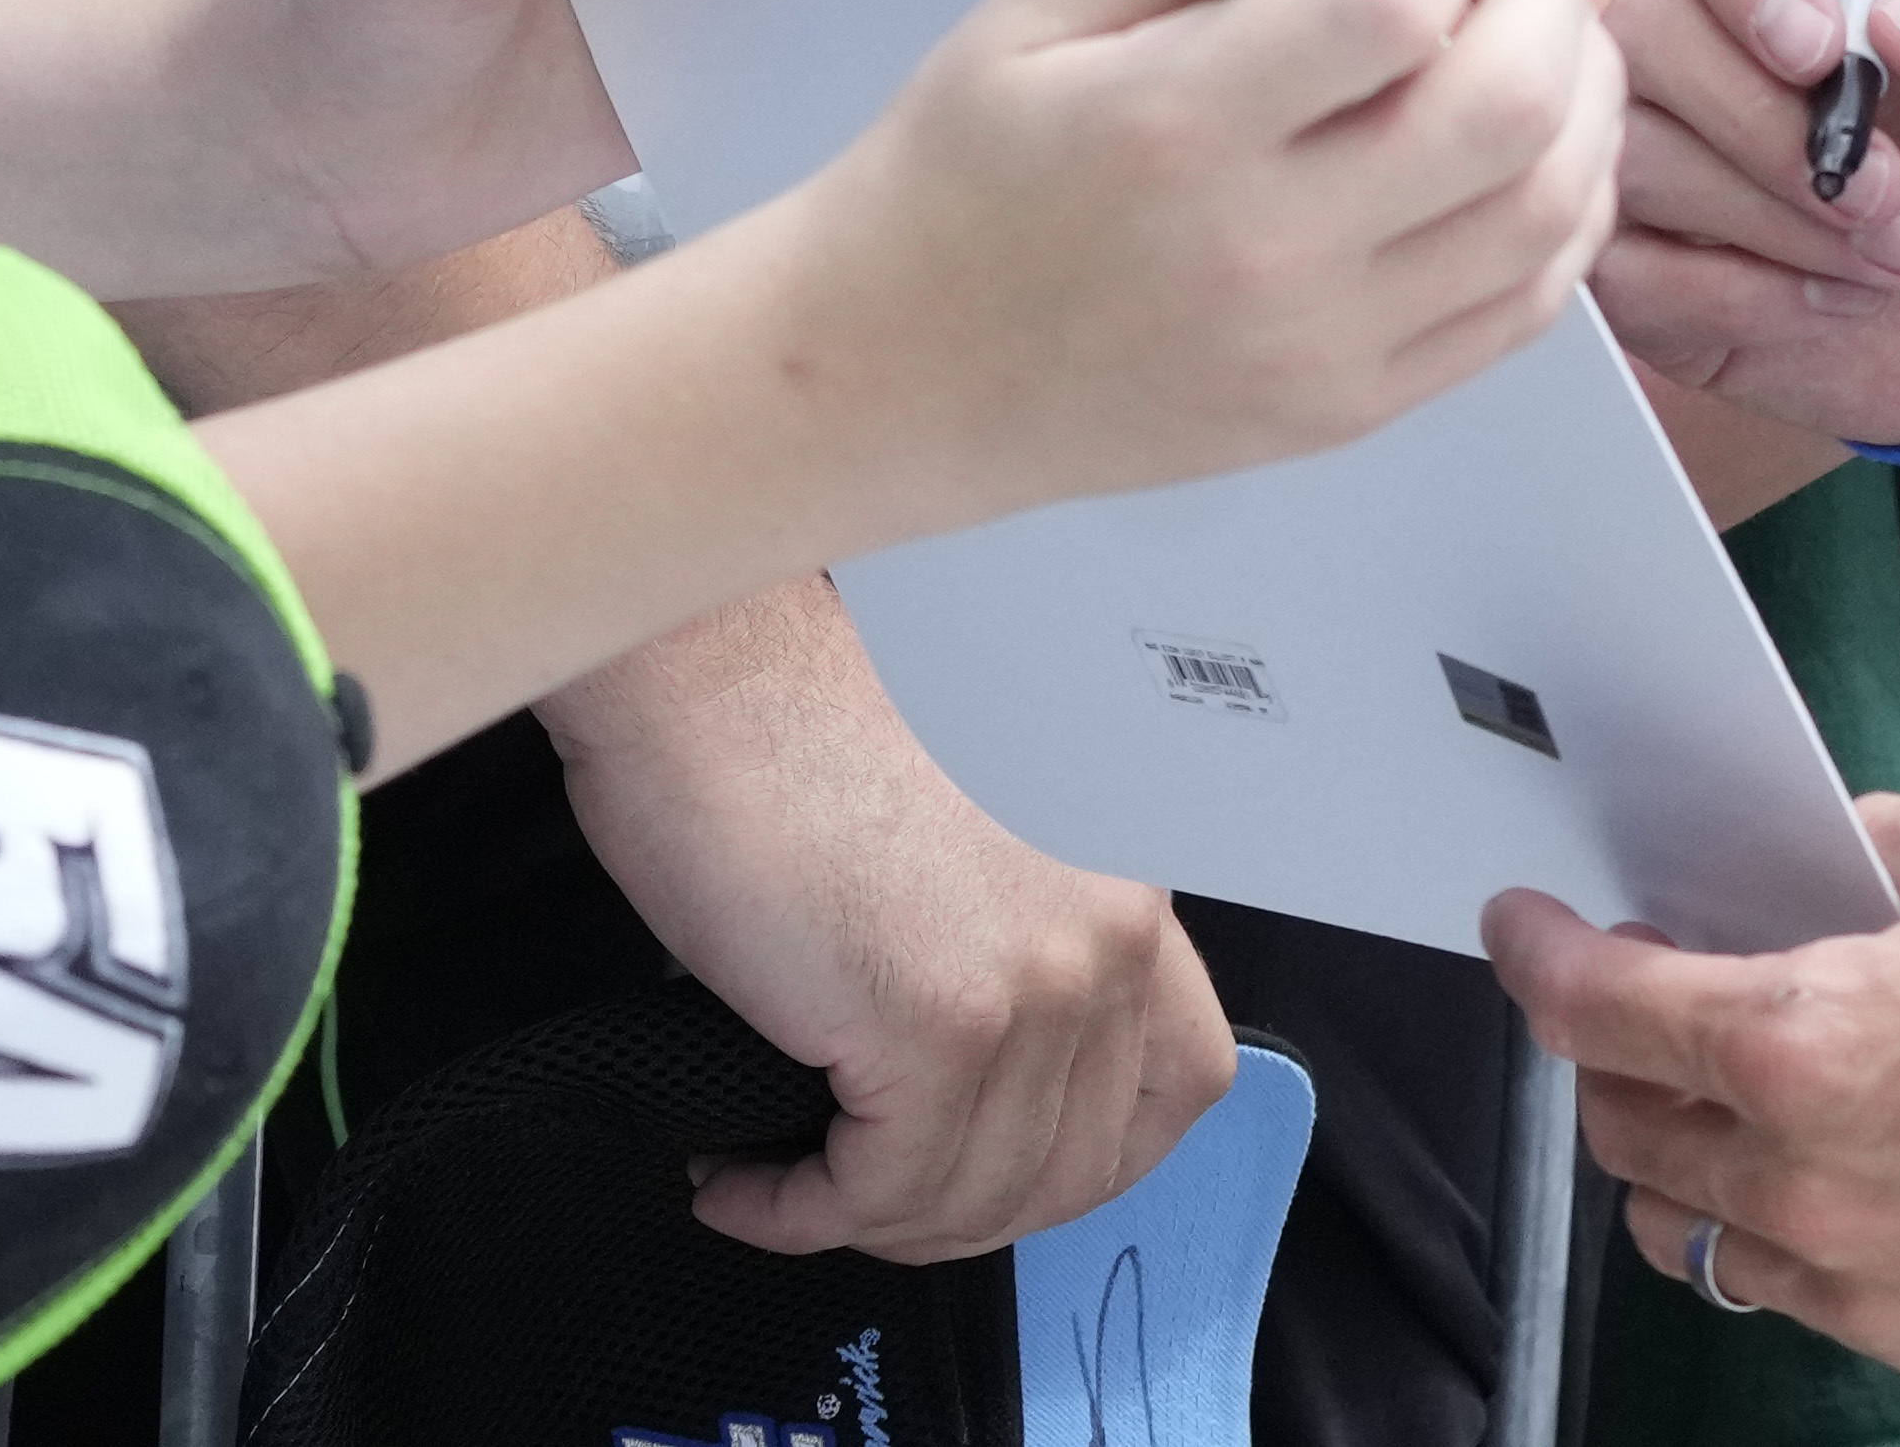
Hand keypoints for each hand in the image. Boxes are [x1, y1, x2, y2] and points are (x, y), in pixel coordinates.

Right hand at [542, 593, 1238, 1260]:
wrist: (716, 677)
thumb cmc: (804, 746)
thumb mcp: (977, 856)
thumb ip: (1024, 956)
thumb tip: (985, 1111)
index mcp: (1129, 885)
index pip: (1183, 1082)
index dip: (1085, 1161)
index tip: (992, 1176)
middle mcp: (1113, 934)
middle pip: (1080, 1168)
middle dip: (960, 1213)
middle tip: (857, 1199)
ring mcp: (1037, 983)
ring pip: (976, 1196)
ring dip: (868, 1220)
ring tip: (782, 1185)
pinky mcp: (939, 1026)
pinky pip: (880, 1190)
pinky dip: (801, 1212)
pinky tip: (744, 1180)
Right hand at [815, 0, 1624, 514]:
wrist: (900, 374)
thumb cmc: (969, 163)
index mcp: (1177, 125)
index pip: (1401, 1)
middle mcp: (1267, 251)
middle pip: (1516, 108)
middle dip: (1542, 1)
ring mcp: (1322, 352)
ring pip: (1551, 214)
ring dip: (1581, 104)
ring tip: (1518, 53)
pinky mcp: (1350, 414)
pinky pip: (1527, 311)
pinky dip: (1564, 215)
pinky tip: (1518, 158)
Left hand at [1490, 785, 1899, 1389]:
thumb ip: (1871, 848)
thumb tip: (1814, 859)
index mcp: (1797, 1036)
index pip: (1600, 1007)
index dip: (1540, 958)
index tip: (1523, 931)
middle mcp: (1797, 1172)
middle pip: (1625, 1123)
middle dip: (1610, 1054)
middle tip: (1641, 1003)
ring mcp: (1849, 1271)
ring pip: (1685, 1228)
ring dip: (1680, 1157)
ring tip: (1724, 1105)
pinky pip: (1787, 1289)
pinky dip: (1778, 1230)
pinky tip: (1833, 1176)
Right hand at [1596, 0, 1899, 450]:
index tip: (1821, 45)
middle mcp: (1710, 26)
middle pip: (1645, 29)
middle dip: (1769, 126)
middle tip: (1891, 184)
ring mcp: (1670, 146)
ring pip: (1637, 157)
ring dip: (1782, 222)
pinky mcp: (1655, 266)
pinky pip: (1631, 278)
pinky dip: (1747, 300)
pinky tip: (1840, 299)